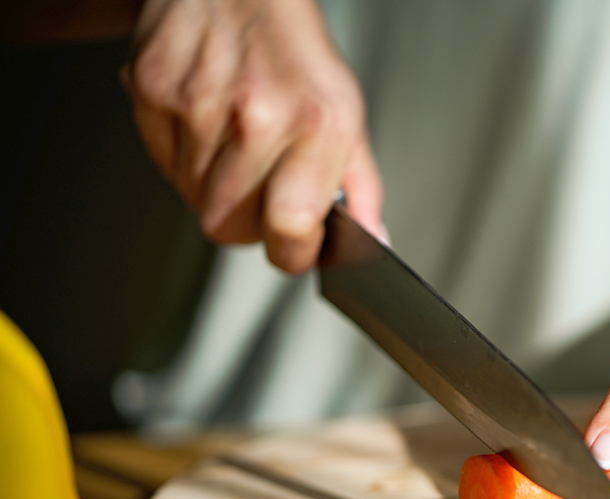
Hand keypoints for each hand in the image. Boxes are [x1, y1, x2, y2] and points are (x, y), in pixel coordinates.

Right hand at [121, 0, 383, 272]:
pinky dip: (187, 162)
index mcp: (317, 122)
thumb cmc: (296, 53)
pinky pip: (164, 165)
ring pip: (196, 202)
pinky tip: (210, 127)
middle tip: (267, 195)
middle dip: (253, 226)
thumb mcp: (348, 114)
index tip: (296, 250)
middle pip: (232, 227)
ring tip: (239, 150)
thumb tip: (373, 245)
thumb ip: (361, 188)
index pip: (290, 226)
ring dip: (218, 193)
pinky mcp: (153, 90)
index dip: (292, 253)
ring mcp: (198, 102)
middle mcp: (257, 114)